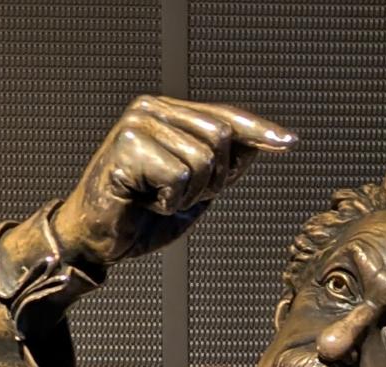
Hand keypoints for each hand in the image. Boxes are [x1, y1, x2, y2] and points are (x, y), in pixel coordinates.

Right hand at [51, 96, 294, 270]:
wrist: (97, 239)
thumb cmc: (139, 216)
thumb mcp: (194, 193)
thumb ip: (221, 168)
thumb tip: (256, 148)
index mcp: (168, 114)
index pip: (224, 116)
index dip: (259, 132)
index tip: (288, 142)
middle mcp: (152, 109)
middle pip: (220, 138)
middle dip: (213, 179)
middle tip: (179, 196)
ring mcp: (138, 123)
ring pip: (202, 160)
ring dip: (188, 195)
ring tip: (158, 199)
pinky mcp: (127, 144)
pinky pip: (179, 178)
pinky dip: (169, 202)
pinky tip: (145, 201)